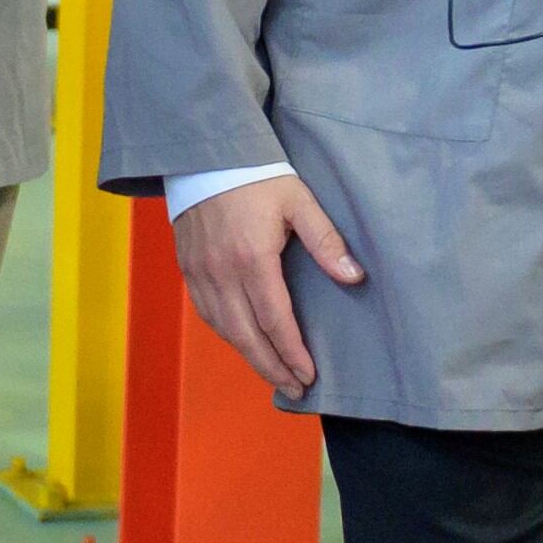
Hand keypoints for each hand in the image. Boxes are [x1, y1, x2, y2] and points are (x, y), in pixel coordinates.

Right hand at [173, 174, 364, 400]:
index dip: (292, 352)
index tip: (309, 374)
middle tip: (295, 388)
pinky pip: (206, 314)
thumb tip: (355, 277)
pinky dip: (227, 335)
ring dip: (250, 357)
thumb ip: (326, 241)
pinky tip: (243, 343)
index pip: (274, 320)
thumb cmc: (256, 175)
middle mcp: (222, 273)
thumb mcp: (299, 201)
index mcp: (252, 258)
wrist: (204, 154)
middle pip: (247, 336)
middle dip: (273, 367)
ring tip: (274, 374)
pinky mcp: (188, 269)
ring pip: (224, 330)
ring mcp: (200, 273)